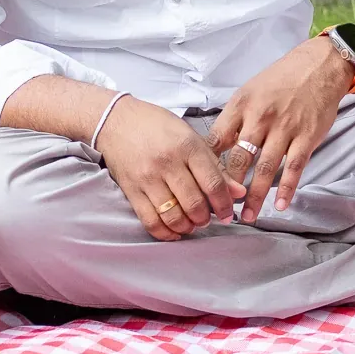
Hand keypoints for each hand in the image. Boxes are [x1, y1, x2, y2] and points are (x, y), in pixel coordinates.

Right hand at [95, 96, 244, 240]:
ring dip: (187, 226)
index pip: (213, 183)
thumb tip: (238, 191)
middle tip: (209, 218)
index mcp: (187, 146)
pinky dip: (165, 232)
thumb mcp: (190, 137)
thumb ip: (215, 166)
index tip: (229, 213)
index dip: (224, 204)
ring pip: (173, 215)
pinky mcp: (131, 190)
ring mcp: (147, 178)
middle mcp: (167, 162)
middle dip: (206, 218)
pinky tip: (173, 231)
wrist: (116, 120)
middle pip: (194, 203)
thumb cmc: (156, 126)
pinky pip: (150, 220)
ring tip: (192, 224)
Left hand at [207, 37, 351, 222]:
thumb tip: (215, 148)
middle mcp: (261, 117)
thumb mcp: (249, 91)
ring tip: (247, 216)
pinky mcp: (307, 137)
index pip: (217, 140)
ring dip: (255, 195)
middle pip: (240, 158)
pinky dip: (286, 189)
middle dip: (229, 186)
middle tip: (221, 209)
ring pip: (266, 168)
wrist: (318, 67)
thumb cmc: (280, 80)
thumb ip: (233, 120)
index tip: (202, 185)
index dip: (208, 165)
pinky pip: (295, 167)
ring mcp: (285, 128)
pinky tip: (279, 205)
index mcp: (241, 105)